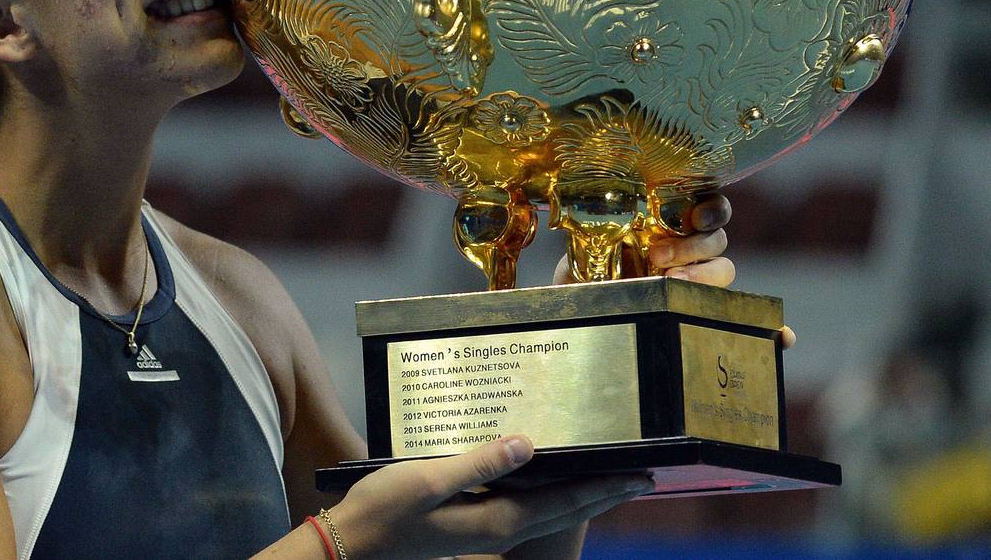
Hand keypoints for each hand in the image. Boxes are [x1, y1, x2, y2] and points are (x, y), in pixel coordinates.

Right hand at [326, 435, 651, 559]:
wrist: (349, 546)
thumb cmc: (383, 511)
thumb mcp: (428, 480)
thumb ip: (480, 463)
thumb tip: (528, 445)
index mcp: (496, 520)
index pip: (565, 502)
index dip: (604, 487)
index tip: (640, 474)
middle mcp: (498, 529)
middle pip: (565, 510)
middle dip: (604, 493)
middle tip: (640, 476)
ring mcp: (483, 530)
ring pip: (547, 511)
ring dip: (579, 494)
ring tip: (604, 476)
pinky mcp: (469, 525)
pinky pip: (524, 508)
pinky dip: (547, 493)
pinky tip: (542, 476)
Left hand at [552, 193, 795, 349]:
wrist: (584, 316)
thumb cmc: (584, 283)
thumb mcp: (580, 263)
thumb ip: (584, 257)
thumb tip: (577, 268)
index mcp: (668, 225)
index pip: (707, 206)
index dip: (710, 208)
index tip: (693, 216)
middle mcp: (690, 251)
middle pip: (717, 241)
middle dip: (692, 248)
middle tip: (660, 261)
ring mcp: (702, 284)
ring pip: (725, 271)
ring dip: (707, 278)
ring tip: (676, 287)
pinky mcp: (711, 315)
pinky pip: (753, 321)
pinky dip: (773, 328)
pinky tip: (783, 338)